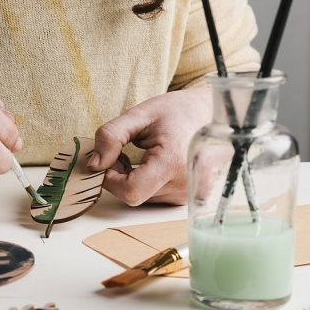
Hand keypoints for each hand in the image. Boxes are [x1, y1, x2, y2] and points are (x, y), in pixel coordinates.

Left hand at [87, 88, 211, 205]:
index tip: (109, 160)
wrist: (215, 113)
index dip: (111, 179)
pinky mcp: (189, 198)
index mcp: (173, 162)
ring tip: (143, 155)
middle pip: (134, 194)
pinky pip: (155, 197)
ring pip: (143, 197)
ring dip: (132, 180)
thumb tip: (94, 164)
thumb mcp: (139, 115)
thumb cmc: (178, 111)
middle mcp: (185, 184)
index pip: (130, 191)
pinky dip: (146, 183)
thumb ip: (111, 136)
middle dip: (119, 175)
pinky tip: (153, 165)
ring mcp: (189, 194)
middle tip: (123, 151)